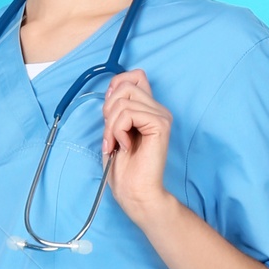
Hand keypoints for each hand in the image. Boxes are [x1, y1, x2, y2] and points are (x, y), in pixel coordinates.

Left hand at [101, 69, 175, 226]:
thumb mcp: (113, 130)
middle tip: (110, 136)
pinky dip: (118, 131)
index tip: (109, 113)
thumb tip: (112, 88)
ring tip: (116, 144)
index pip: (135, 76)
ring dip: (110, 126)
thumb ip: (117, 108)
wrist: (135, 192)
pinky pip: (128, 114)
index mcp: (148, 108)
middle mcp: (158, 109)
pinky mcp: (160, 125)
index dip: (116, 87)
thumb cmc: (123, 167)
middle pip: (125, 86)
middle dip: (108, 111)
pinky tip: (125, 146)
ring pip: (123, 101)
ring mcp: (161, 116)